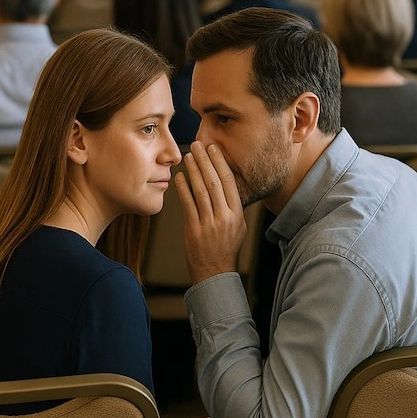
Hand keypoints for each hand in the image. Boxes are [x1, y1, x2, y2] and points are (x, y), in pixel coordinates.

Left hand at [174, 141, 247, 285]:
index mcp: (237, 214)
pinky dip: (182, 189)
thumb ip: (233, 206)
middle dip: (205, 160)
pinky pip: (188, 204)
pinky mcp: (194, 229)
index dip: (220, 162)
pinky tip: (178, 177)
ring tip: (187, 156)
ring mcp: (209, 224)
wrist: (215, 272)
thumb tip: (225, 182)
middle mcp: (224, 217)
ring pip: (201, 190)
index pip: (229, 182)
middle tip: (198, 145)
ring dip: (193, 171)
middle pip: (214, 182)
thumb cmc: (226, 247)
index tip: (213, 148)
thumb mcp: (238, 226)